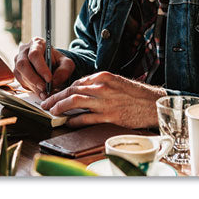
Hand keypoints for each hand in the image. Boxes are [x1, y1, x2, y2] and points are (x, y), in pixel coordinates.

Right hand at [13, 38, 74, 98]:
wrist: (52, 65)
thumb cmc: (57, 61)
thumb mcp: (66, 63)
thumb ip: (63, 71)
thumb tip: (53, 82)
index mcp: (37, 43)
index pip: (35, 54)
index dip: (41, 68)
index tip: (49, 79)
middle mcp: (24, 51)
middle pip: (23, 64)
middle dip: (34, 78)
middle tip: (44, 88)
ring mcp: (18, 61)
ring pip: (20, 74)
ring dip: (33, 85)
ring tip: (44, 91)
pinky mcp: (17, 72)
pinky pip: (21, 81)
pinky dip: (31, 88)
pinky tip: (40, 91)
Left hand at [40, 71, 165, 127]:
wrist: (152, 104)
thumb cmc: (134, 93)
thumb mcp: (115, 81)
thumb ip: (99, 84)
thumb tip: (81, 90)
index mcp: (102, 76)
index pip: (76, 82)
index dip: (63, 90)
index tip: (55, 95)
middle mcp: (101, 87)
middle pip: (71, 90)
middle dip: (56, 97)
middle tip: (46, 104)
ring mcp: (104, 101)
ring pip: (75, 102)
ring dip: (60, 107)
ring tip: (52, 112)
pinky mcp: (109, 116)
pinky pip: (86, 118)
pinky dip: (74, 120)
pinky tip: (68, 122)